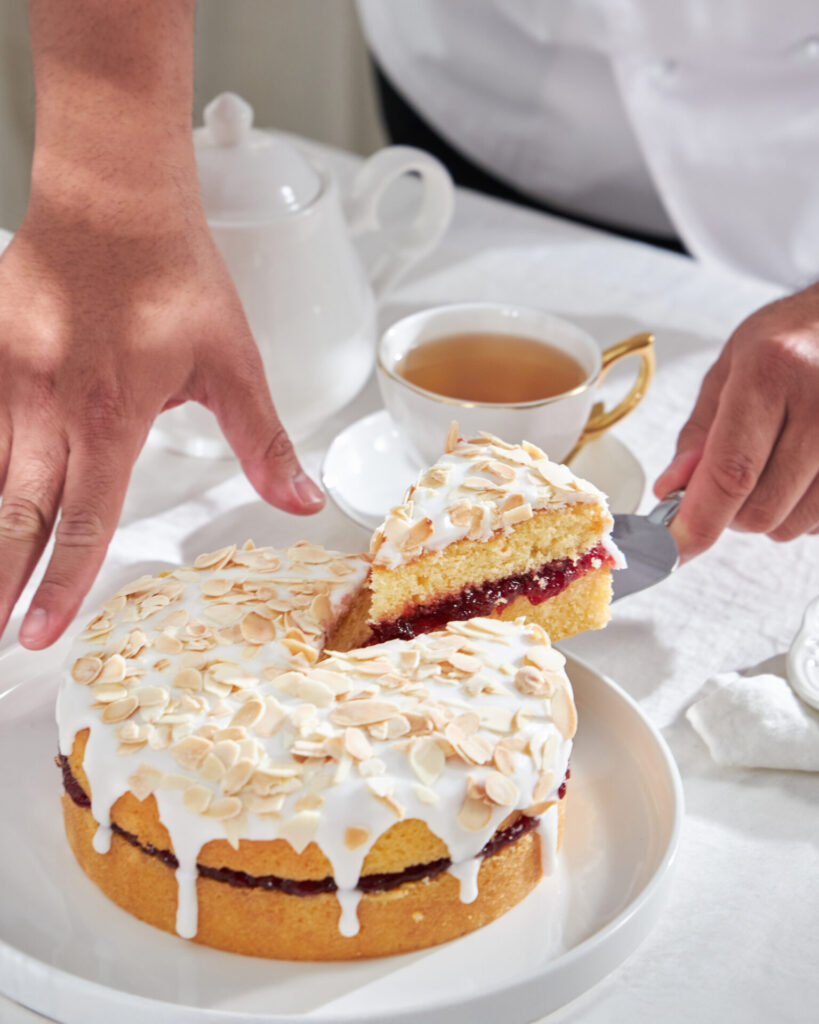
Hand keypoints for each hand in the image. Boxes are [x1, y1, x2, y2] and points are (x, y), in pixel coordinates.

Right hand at [0, 203, 322, 650]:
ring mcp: (6, 377)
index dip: (62, 584)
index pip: (85, 520)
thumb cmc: (175, 277)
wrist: (114, 201)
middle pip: (16, 513)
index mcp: (114, 416)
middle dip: (2, 581)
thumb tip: (303, 501)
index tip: (41, 632)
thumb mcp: (234, 364)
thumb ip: (264, 443)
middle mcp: (49, 405)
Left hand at [654, 284, 818, 560]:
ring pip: (796, 523)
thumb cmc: (790, 338)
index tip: (673, 550)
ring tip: (775, 466)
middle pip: (762, 508)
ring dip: (772, 514)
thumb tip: (672, 491)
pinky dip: (805, 512)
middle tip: (732, 480)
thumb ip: (700, 434)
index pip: (731, 472)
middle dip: (732, 513)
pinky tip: (805, 473)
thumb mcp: (731, 368)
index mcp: (772, 371)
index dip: (698, 522)